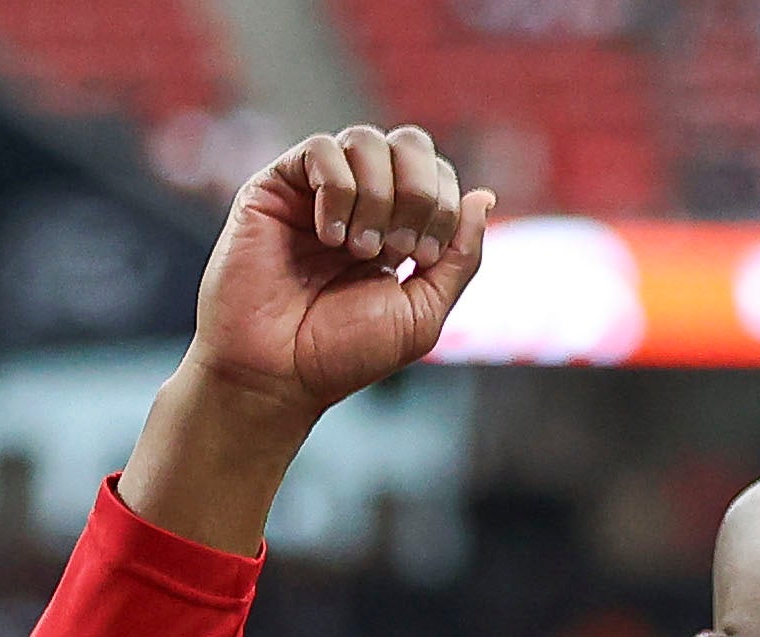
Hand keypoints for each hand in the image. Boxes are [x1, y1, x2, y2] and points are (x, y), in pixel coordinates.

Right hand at [192, 126, 493, 417]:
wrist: (275, 373)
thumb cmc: (344, 353)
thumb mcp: (423, 313)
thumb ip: (460, 257)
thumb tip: (483, 195)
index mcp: (399, 225)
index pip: (438, 174)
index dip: (442, 205)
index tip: (420, 259)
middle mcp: (361, 199)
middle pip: (410, 143)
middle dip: (418, 191)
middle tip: (397, 248)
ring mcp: (317, 189)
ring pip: (366, 140)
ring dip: (377, 196)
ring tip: (359, 248)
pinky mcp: (276, 186)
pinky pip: (321, 149)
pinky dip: (337, 189)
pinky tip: (329, 235)